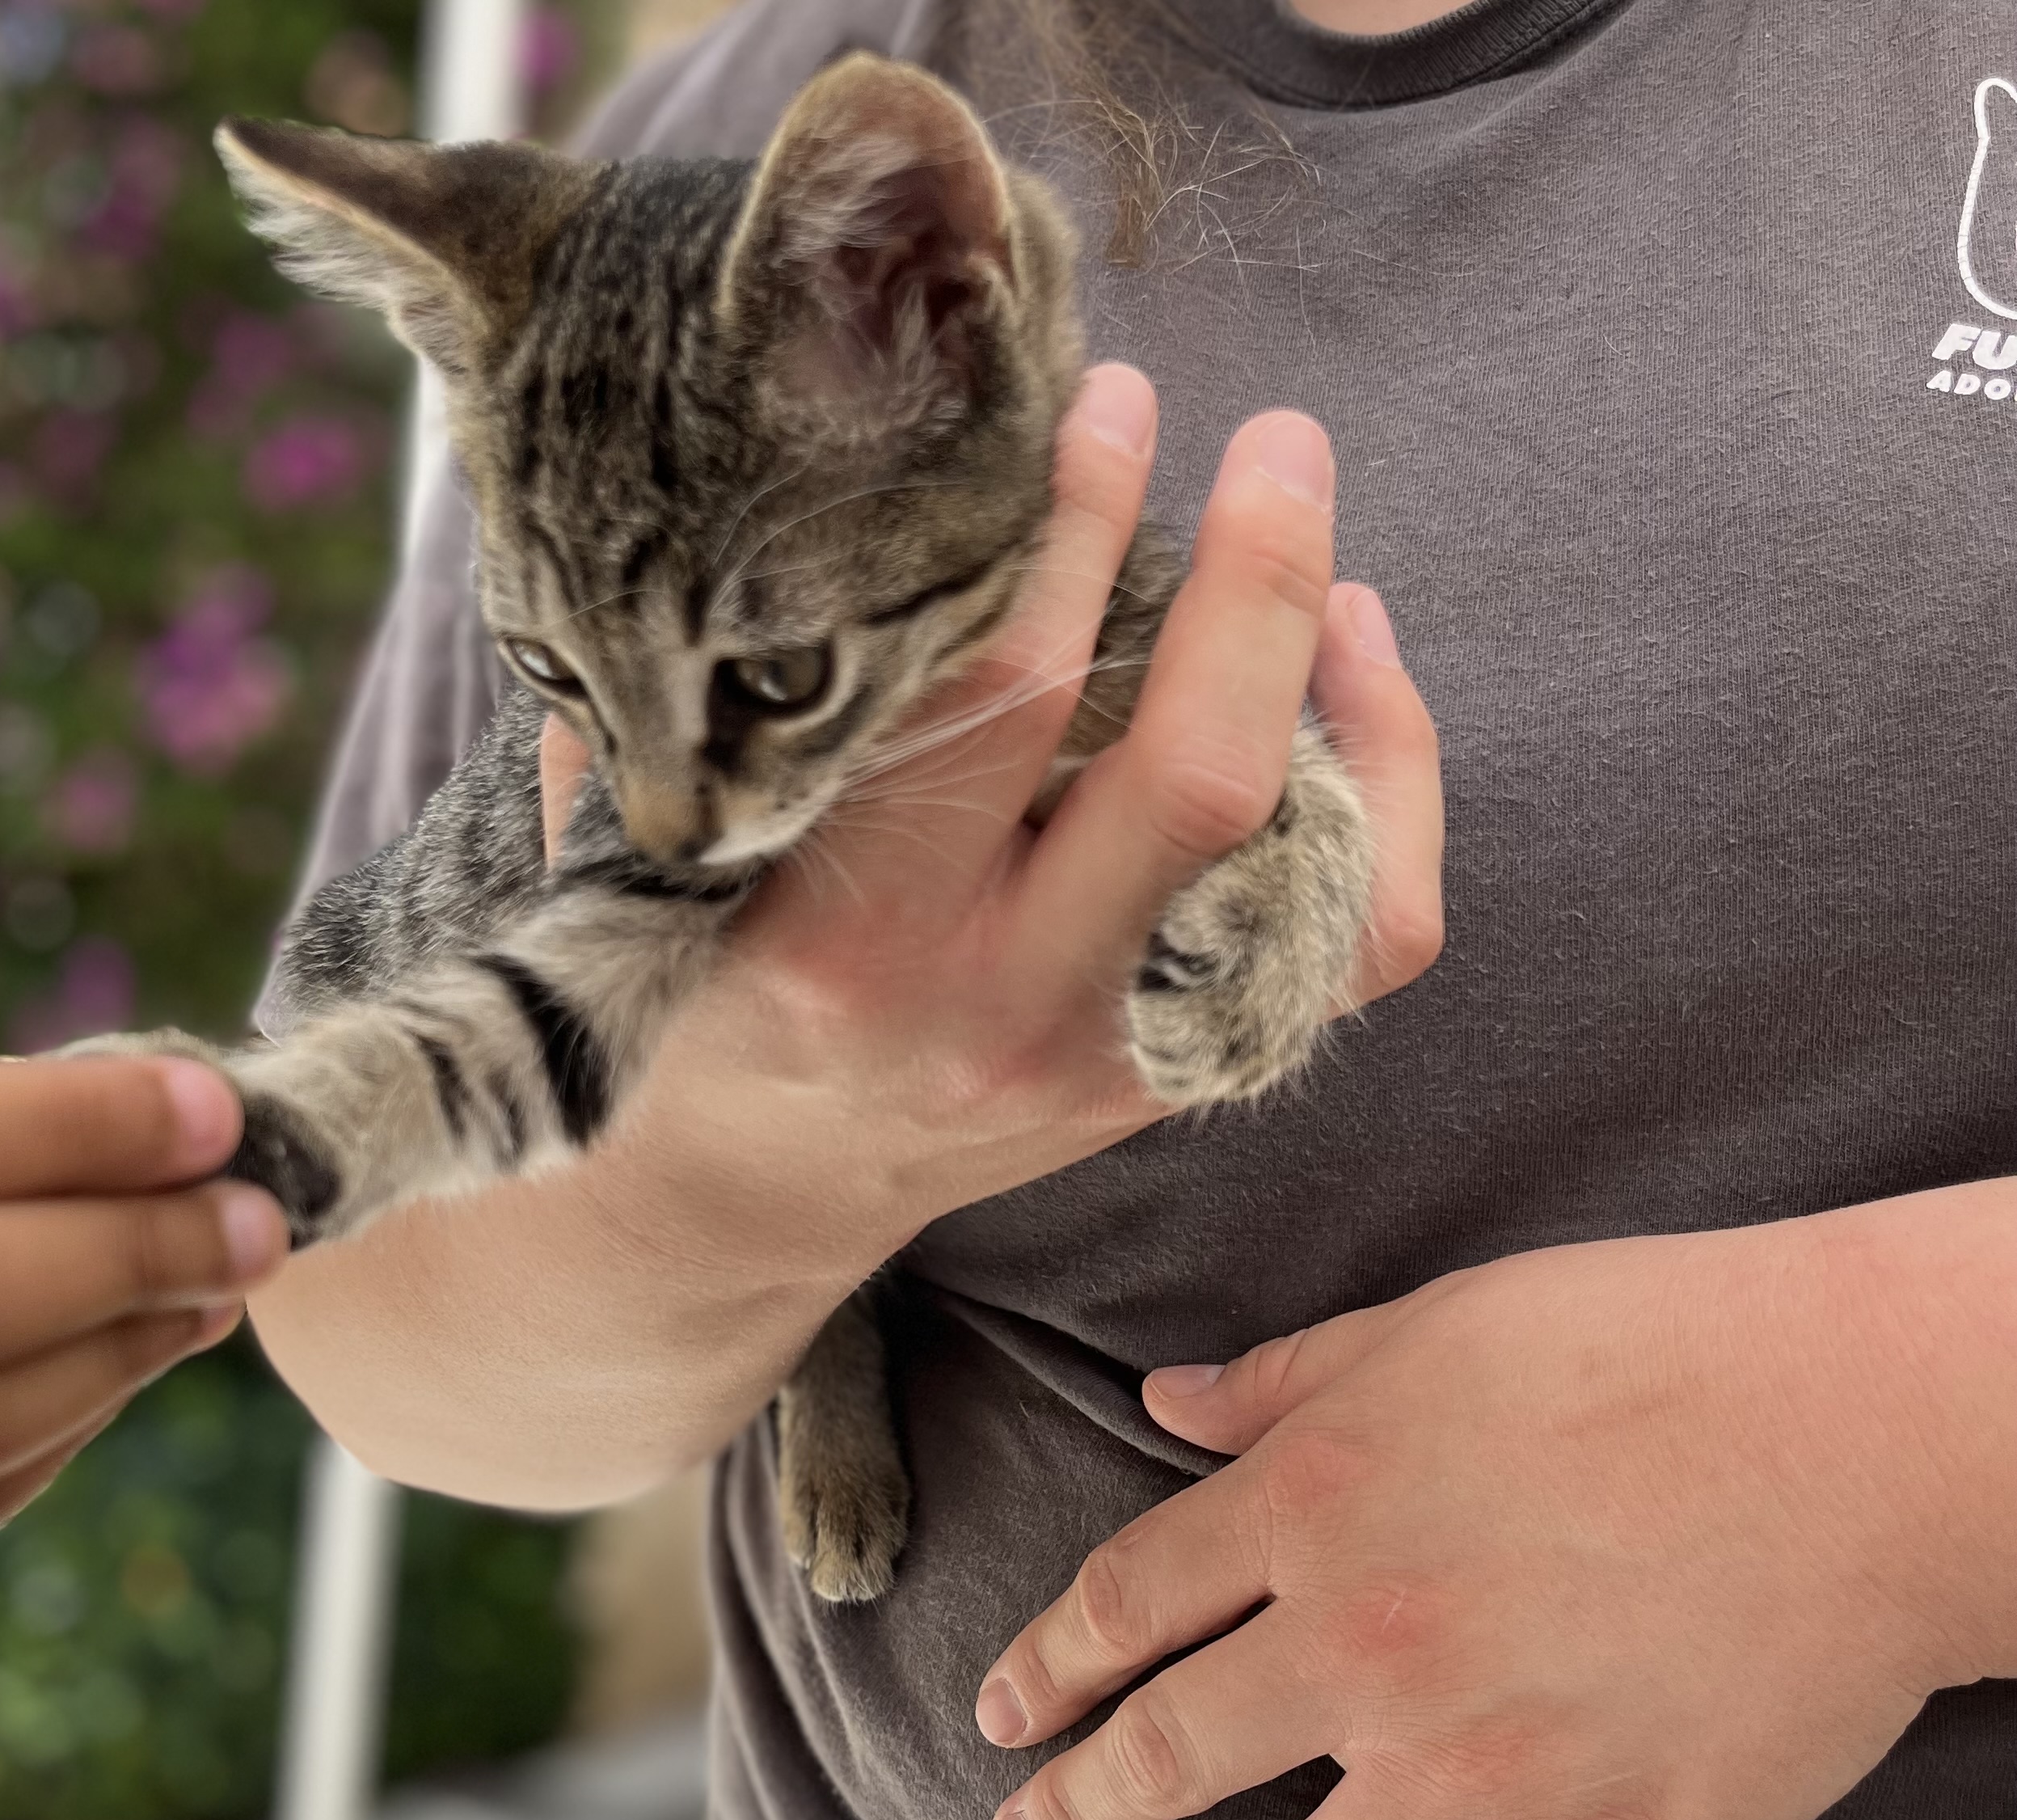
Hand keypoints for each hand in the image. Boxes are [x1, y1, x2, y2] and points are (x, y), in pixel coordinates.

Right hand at [535, 369, 1445, 1256]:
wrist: (738, 1196)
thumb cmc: (682, 991)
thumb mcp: (653, 852)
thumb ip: (704, 707)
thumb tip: (776, 495)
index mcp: (851, 931)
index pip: (1002, 699)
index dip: (1075, 528)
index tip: (1105, 401)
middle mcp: (1002, 1003)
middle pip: (1197, 779)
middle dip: (1261, 580)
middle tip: (1280, 441)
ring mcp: (1116, 1056)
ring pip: (1320, 877)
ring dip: (1348, 695)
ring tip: (1326, 571)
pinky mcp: (1183, 1075)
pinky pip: (1357, 944)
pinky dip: (1389, 799)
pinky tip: (1345, 694)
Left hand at [975, 1183, 2016, 1819]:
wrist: (1866, 1431)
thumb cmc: (1647, 1344)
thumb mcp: (1433, 1326)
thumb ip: (1284, 1382)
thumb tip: (1159, 1400)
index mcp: (1312, 1505)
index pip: (1122, 1604)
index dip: (1044, 1665)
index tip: (999, 1709)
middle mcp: (1367, 1649)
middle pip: (1168, 1755)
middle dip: (1073, 1808)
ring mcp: (1485, 1772)